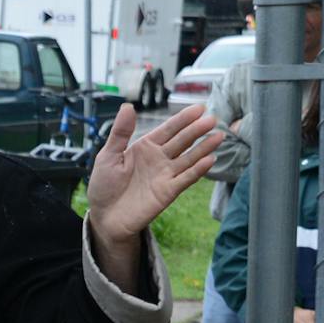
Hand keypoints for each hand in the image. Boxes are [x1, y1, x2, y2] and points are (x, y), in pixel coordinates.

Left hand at [86, 103, 220, 253]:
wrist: (104, 216)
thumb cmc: (104, 185)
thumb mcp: (108, 156)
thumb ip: (120, 133)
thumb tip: (127, 106)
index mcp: (145, 147)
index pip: (168, 129)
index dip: (183, 119)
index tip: (199, 108)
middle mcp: (159, 159)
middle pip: (182, 141)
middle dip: (197, 130)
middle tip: (212, 118)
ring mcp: (165, 175)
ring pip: (189, 158)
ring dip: (204, 148)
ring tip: (219, 136)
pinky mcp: (168, 192)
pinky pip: (186, 179)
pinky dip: (198, 170)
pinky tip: (210, 160)